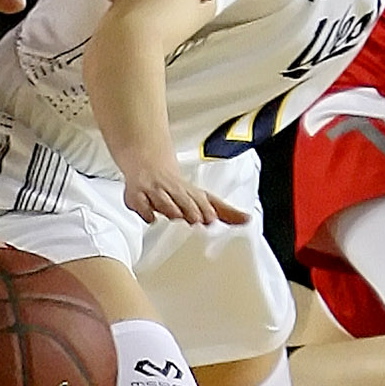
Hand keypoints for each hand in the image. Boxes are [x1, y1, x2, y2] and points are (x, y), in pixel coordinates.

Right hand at [121, 158, 251, 226]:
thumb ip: (224, 211)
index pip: (201, 200)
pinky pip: (140, 204)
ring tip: (176, 214)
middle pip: (183, 200)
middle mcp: (173, 191)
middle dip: (190, 208)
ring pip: (162, 200)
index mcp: (191, 193)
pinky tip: (151, 218)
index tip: (211, 218)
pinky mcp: (137, 196)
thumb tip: (248, 220)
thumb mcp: (203, 197)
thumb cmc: (179, 188)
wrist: (149, 165)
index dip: (205, 209)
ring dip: (169, 207)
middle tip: (198, 218)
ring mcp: (155, 192)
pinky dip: (145, 211)